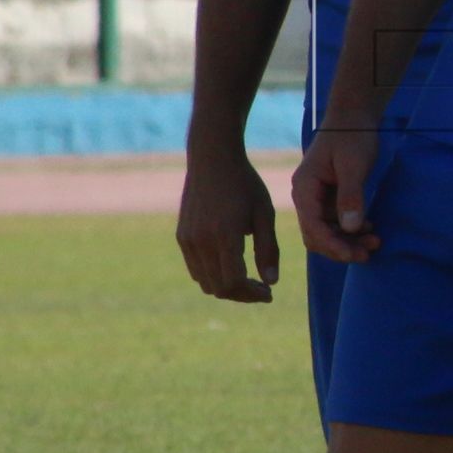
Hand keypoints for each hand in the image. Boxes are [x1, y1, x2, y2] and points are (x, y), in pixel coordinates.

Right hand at [175, 145, 282, 301]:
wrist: (212, 158)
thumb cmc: (245, 184)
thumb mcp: (264, 214)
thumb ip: (268, 249)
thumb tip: (271, 282)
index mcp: (225, 235)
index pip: (234, 282)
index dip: (252, 294)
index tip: (269, 293)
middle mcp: (202, 241)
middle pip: (219, 288)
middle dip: (242, 295)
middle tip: (262, 290)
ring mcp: (188, 240)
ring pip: (205, 282)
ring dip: (227, 288)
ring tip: (248, 280)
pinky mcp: (182, 236)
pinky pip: (196, 269)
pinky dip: (213, 276)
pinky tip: (231, 266)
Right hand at [290, 124, 383, 265]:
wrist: (354, 118)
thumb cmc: (352, 137)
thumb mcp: (353, 165)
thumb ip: (350, 195)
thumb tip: (349, 228)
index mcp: (304, 188)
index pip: (312, 227)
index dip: (332, 245)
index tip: (353, 255)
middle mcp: (306, 197)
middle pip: (317, 235)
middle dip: (341, 248)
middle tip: (368, 253)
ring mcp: (317, 199)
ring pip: (328, 232)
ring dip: (349, 241)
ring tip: (375, 243)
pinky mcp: (330, 199)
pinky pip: (337, 223)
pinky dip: (352, 230)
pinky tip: (370, 229)